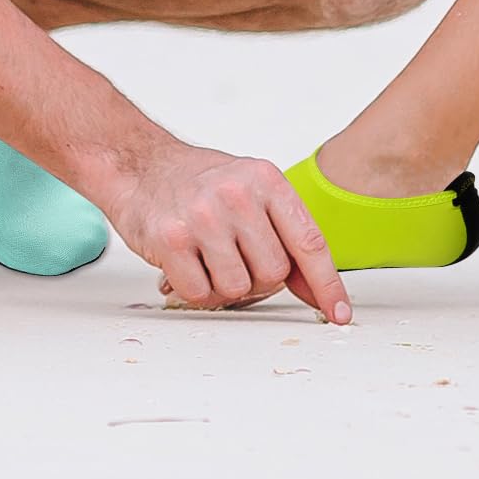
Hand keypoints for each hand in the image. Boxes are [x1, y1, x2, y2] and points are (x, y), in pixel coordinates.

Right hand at [103, 141, 352, 323]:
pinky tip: (187, 263)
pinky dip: (196, 290)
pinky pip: (201, 294)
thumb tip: (318, 291)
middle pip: (274, 274)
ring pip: (238, 289)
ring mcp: (203, 216)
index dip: (327, 284)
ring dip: (224, 285)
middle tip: (234, 256)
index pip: (309, 241)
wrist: (139, 164)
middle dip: (257, 278)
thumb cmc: (200, 183)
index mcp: (266, 179)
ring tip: (208, 256)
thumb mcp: (251, 191)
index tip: (339, 313)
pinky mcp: (171, 239)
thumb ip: (285, 235)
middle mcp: (238, 194)